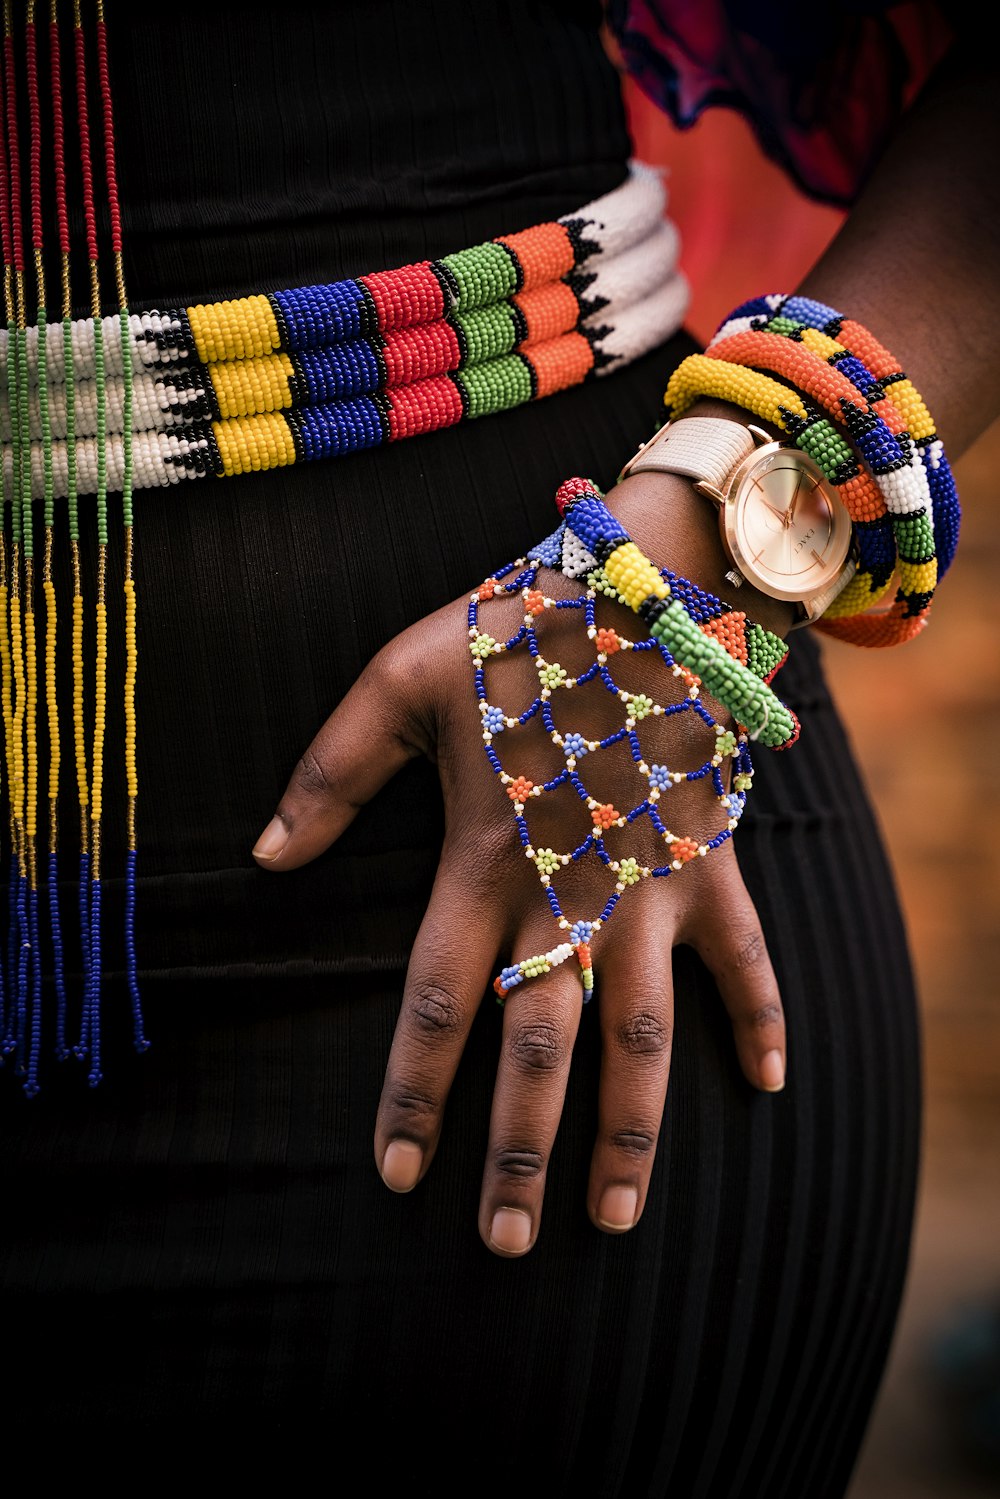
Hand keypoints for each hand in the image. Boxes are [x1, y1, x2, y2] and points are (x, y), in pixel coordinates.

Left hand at [252, 508, 786, 1257]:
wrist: (639, 582)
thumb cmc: (512, 630)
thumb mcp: (399, 682)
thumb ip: (330, 775)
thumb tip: (264, 859)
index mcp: (486, 859)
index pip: (438, 1004)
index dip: (415, 1096)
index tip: (398, 1174)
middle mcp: (572, 892)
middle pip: (542, 1045)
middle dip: (523, 1151)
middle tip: (507, 1241)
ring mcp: (652, 885)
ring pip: (645, 1032)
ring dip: (631, 1128)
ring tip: (614, 1215)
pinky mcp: (711, 861)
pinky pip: (745, 955)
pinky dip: (763, 1017)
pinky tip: (770, 1086)